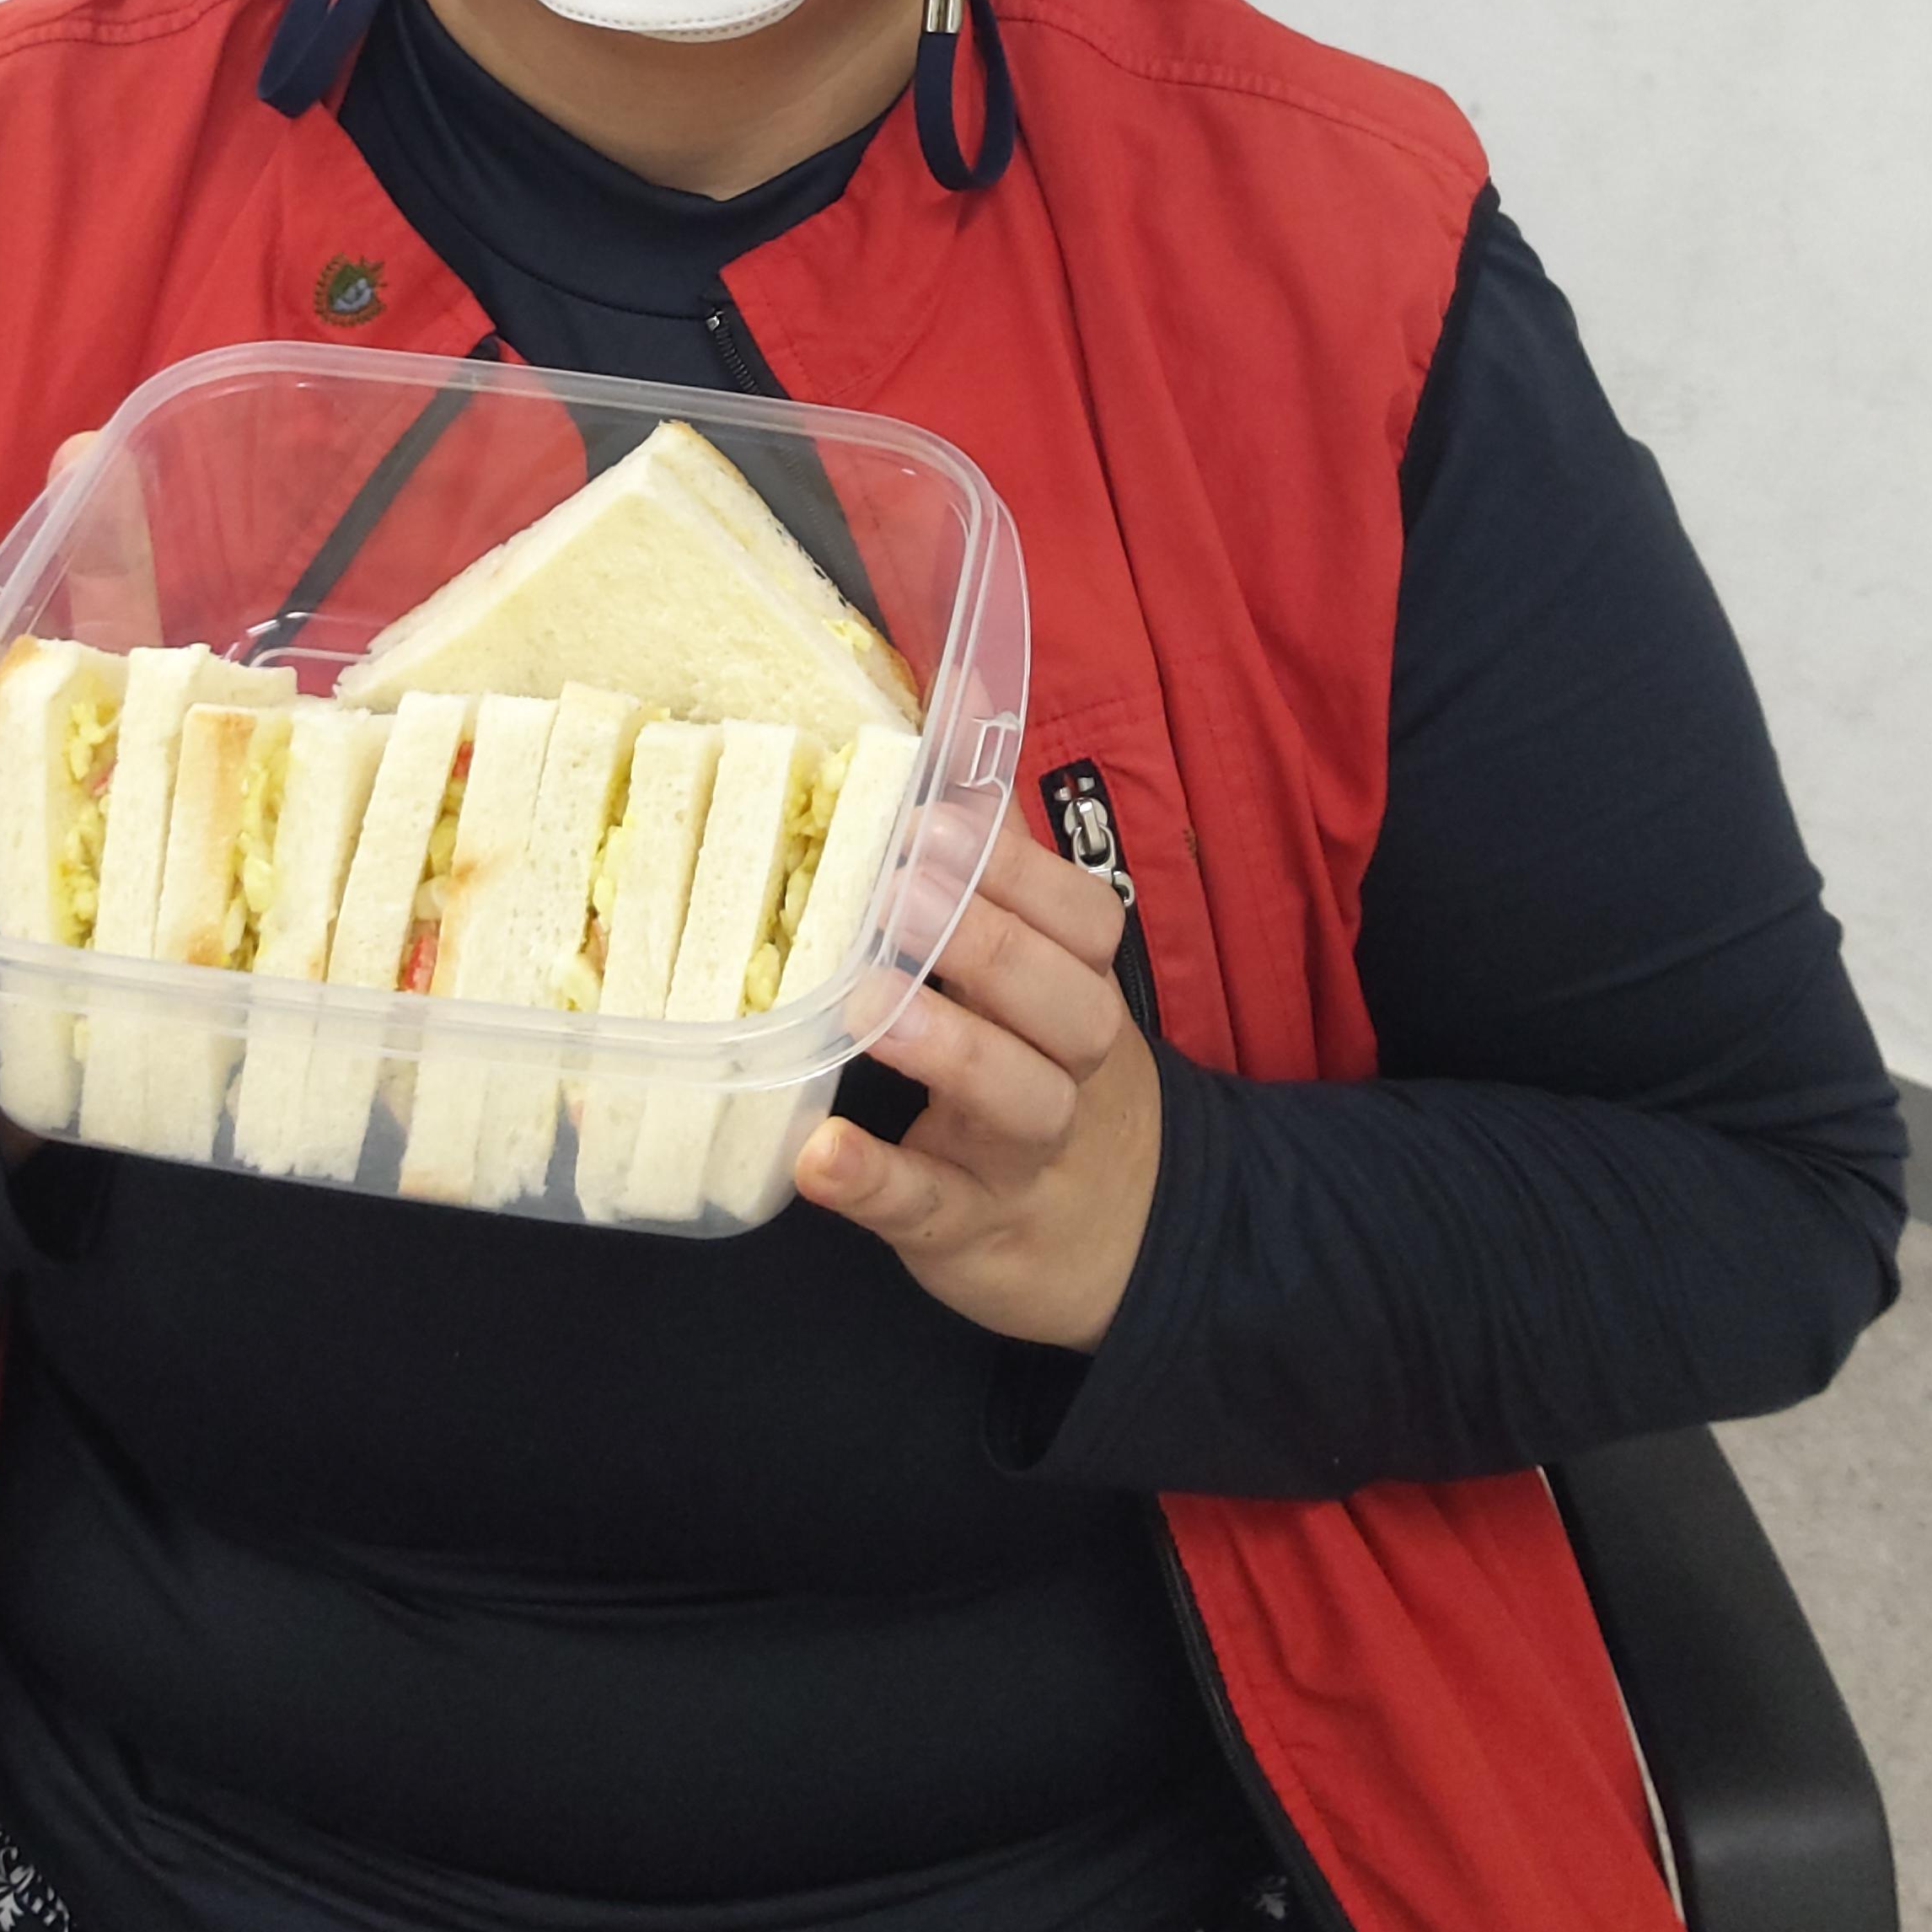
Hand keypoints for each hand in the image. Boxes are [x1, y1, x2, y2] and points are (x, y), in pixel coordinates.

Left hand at [791, 825, 1160, 1350]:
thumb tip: (964, 694)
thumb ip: (995, 840)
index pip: (1087, 922)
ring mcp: (1027, 1157)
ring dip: (950, 1047)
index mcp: (1081, 986)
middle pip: (1070, 1006)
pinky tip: (820, 1153)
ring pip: (1022, 1103)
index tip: (931, 820)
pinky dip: (877, 1184)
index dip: (1017, 873)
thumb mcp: (1038, 958)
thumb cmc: (1044, 1059)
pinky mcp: (970, 1232)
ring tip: (866, 1004)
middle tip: (897, 893)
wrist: (1112, 1237)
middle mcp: (1073, 1069)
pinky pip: (932, 1209)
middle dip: (988, 945)